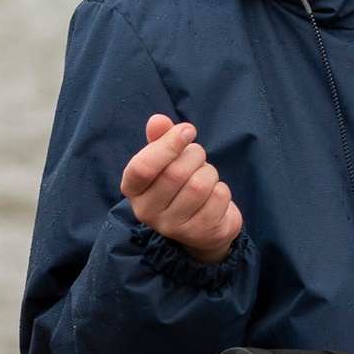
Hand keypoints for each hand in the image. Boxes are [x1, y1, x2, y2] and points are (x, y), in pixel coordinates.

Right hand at [121, 112, 240, 266]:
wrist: (201, 226)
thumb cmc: (179, 185)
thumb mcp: (165, 160)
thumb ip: (160, 138)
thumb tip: (158, 120)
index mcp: (132, 189)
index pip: (143, 166)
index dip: (168, 144)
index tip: (188, 130)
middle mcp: (146, 211)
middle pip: (175, 173)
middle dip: (194, 155)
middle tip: (197, 157)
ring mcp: (172, 226)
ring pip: (199, 185)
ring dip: (209, 173)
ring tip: (205, 178)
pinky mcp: (199, 233)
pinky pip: (218, 198)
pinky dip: (221, 190)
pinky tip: (214, 197)